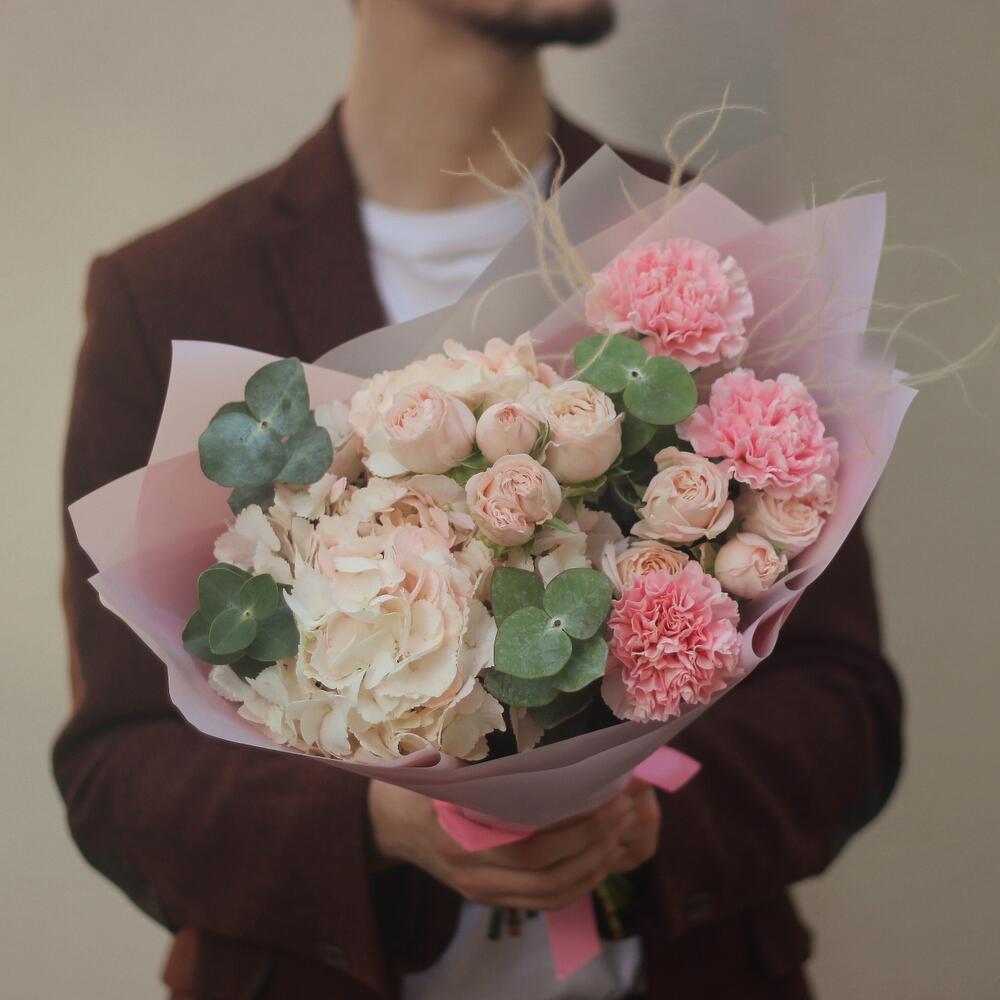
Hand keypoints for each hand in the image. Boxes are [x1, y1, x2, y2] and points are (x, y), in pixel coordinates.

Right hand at [367, 778, 660, 910]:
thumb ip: (481, 760)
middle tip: (624, 809)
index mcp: (458, 839)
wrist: (385, 821)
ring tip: (620, 831)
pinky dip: (578, 883)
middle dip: (595, 846)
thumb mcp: (441, 764)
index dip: (576, 830)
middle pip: (548, 876)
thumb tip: (537, 724)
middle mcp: (472, 874)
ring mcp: (481, 891)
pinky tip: (599, 856)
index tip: (607, 796)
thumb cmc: (418, 780)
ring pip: (551, 895)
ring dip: (594, 866)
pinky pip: (543, 901)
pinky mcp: (491, 897)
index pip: (531, 850)